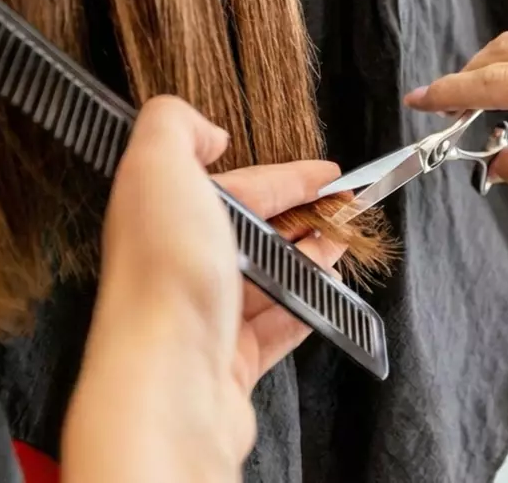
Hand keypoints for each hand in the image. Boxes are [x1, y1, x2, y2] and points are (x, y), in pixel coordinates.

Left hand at [62, 96, 343, 482]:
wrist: (165, 380)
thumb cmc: (163, 277)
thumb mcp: (158, 167)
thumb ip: (175, 126)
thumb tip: (207, 132)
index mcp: (161, 216)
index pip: (237, 186)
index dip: (287, 176)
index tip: (330, 173)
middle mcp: (177, 264)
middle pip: (252, 232)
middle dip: (302, 216)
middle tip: (348, 210)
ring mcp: (204, 316)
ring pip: (267, 279)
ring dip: (309, 259)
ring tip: (344, 245)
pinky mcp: (229, 363)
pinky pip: (276, 328)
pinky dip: (306, 308)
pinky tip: (326, 295)